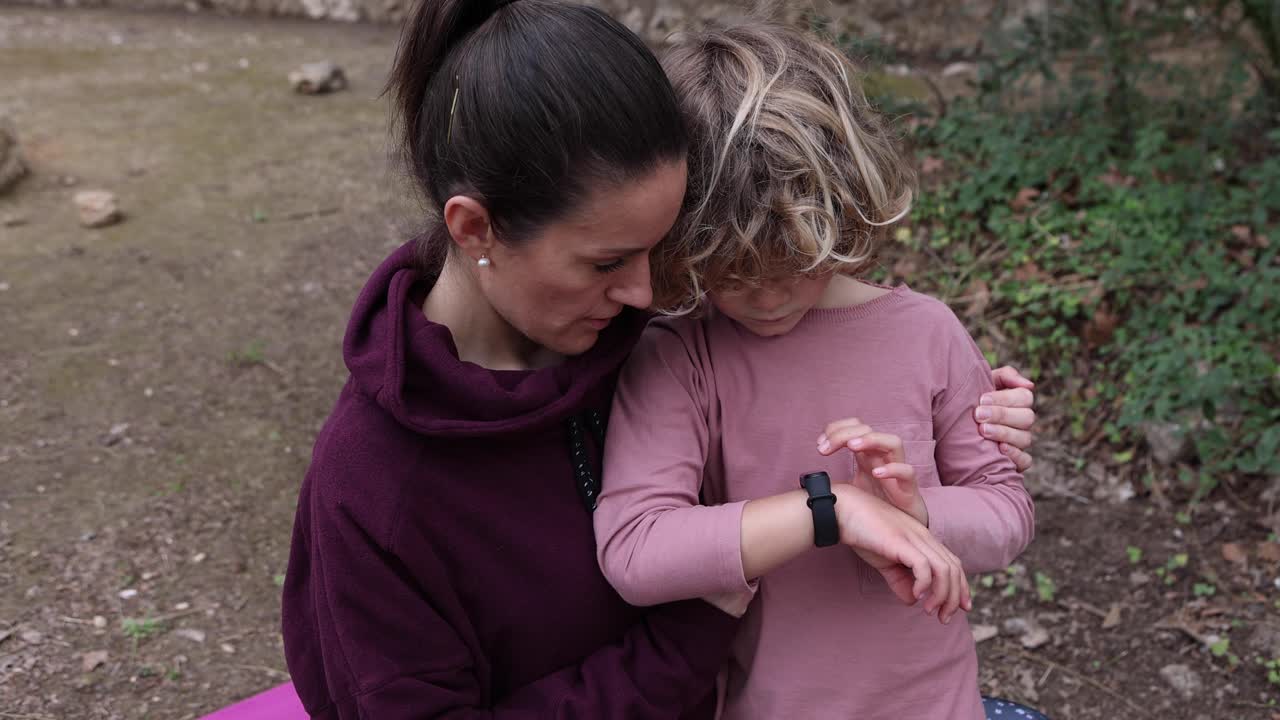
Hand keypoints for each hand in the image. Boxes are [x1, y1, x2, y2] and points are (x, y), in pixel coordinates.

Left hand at [818, 419, 926, 525]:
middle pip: (867, 430)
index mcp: (868, 452)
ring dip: (871, 440)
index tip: (819, 445)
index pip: (853, 427)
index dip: (835, 430)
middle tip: (824, 448)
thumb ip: (836, 480)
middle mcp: (882, 456)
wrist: (901, 523)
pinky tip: (876, 473)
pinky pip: (907, 471)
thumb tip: (812, 484)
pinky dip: (893, 469)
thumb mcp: (851, 487)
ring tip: (852, 446)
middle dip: (844, 434)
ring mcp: (897, 468)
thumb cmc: (877, 501)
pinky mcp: (909, 486)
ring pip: (893, 442)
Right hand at [831, 484, 969, 623]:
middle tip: (944, 618)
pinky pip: (923, 566)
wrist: (843, 510)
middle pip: (953, 569)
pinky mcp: (900, 541)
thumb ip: (900, 580)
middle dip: (954, 597)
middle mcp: (924, 536)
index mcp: (923, 538)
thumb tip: (912, 601)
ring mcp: (913, 537)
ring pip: (944, 570)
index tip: (960, 608)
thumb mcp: (885, 561)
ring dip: (942, 595)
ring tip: (929, 610)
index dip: (961, 587)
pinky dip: (925, 584)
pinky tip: (916, 595)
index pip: (953, 564)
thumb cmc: (863, 533)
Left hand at [977, 366, 1036, 470]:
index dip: (1005, 398)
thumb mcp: (983, 383)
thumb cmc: (970, 400)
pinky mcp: (1016, 461)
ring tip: (982, 431)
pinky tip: (999, 450)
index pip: (1025, 397)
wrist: (951, 426)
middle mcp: (1022, 422)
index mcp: (1018, 402)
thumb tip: (1029, 385)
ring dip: (1004, 433)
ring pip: (1025, 438)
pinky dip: (1015, 456)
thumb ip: (1005, 376)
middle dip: (1002, 415)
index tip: (982, 399)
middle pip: (1027, 417)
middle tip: (978, 415)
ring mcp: (1020, 442)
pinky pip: (1025, 461)